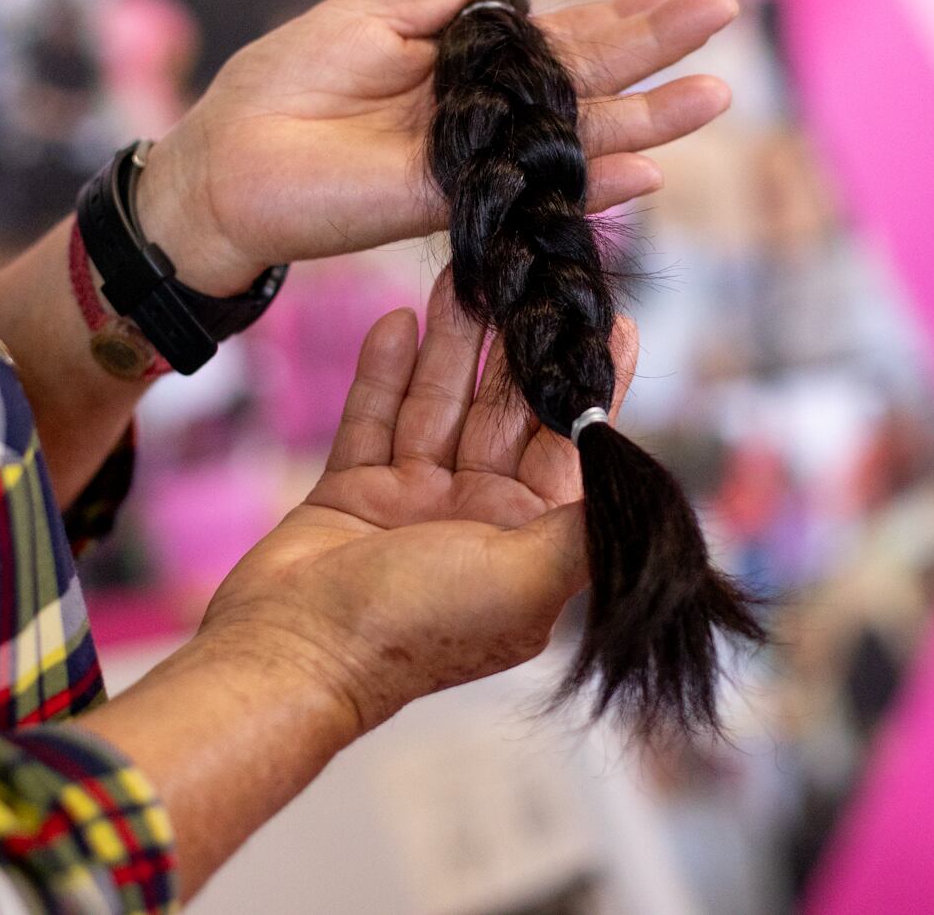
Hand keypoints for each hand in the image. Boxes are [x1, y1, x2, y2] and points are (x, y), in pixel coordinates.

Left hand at [135, 0, 739, 292]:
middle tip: (725, 8)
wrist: (223, 160)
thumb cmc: (282, 88)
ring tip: (716, 94)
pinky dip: (588, 179)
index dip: (623, 15)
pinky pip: (531, 184)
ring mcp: (478, 159)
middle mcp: (489, 115)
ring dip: (651, 118)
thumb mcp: (365, 19)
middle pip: (588, 77)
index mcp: (471, 65)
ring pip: (577, 134)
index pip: (563, 37)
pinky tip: (648, 170)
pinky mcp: (448, 197)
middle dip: (657, 45)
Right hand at [195, 273, 636, 731]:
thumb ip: (582, 531)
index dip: (590, 387)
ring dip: (451, 344)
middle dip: (514, 348)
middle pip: (503, 414)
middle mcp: (477, 519)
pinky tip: (396, 321)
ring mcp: (414, 504)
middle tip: (524, 278)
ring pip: (439, 406)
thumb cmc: (412, 627)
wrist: (292, 656)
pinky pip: (374, 418)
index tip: (612, 324)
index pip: (571, 447)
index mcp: (528, 543)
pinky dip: (385, 372)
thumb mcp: (523, 582)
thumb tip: (641, 490)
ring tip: (461, 278)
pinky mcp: (355, 493)